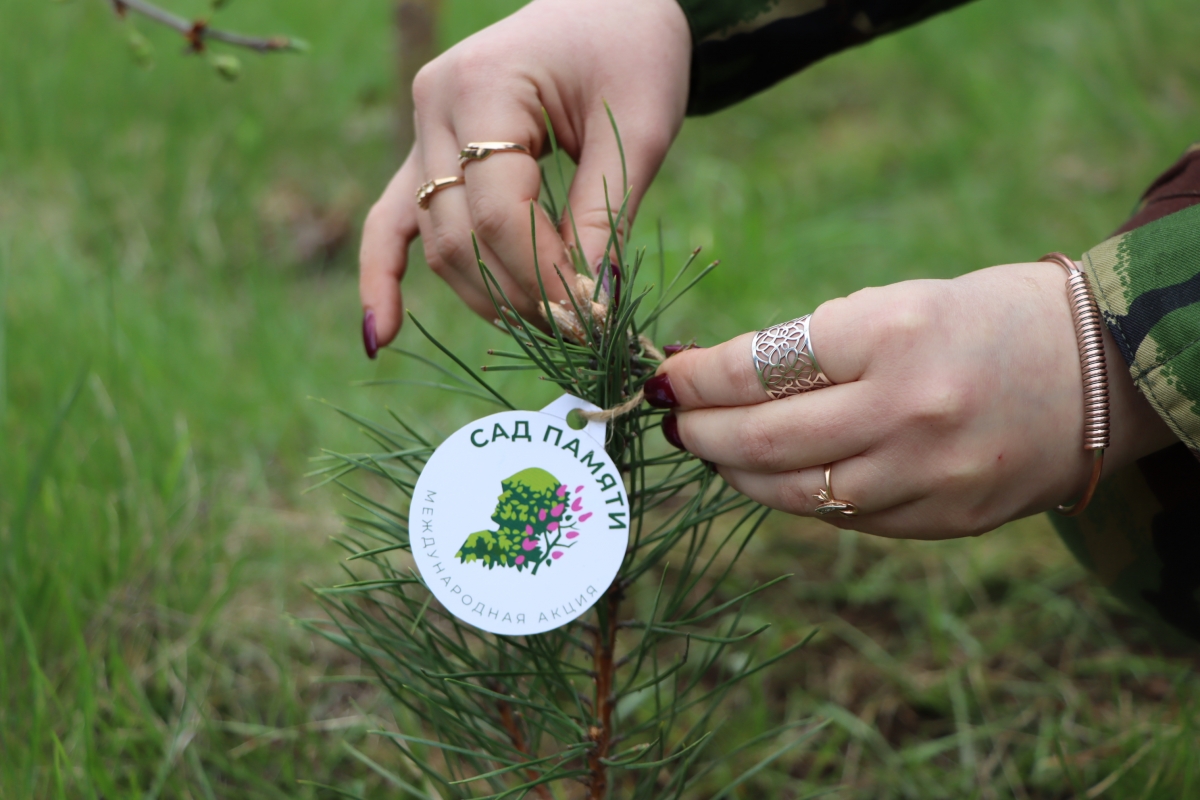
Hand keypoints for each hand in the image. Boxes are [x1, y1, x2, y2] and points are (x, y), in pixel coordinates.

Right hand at [359, 0, 691, 354]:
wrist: (610, 4)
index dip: (542, 274)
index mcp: (483, 86)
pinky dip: (383, 276)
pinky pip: (392, 221)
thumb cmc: (632, 51)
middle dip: (518, 294)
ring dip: (485, 295)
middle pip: (459, 235)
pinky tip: (382, 336)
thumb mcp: (639, 128)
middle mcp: (434, 107)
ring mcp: (422, 129)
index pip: (497, 212)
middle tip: (577, 328)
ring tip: (544, 326)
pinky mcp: (427, 151)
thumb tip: (588, 304)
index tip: (591, 313)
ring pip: (436, 241)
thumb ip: (606, 215)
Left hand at [649, 263, 1177, 538]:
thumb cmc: (983, 319)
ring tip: (712, 451)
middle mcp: (909, 410)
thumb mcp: (897, 302)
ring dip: (736, 473)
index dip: (698, 378)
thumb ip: (811, 347)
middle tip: (674, 421)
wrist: (1102, 370)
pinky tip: (775, 476)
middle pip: (764, 440)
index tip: (668, 377)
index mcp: (892, 333)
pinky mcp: (944, 520)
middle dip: (701, 433)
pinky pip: (843, 518)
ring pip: (794, 493)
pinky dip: (796, 497)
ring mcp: (929, 475)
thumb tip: (718, 381)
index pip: (759, 366)